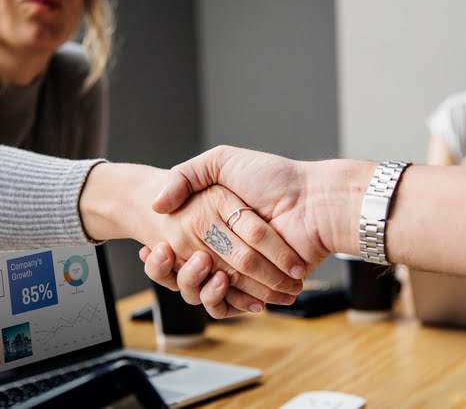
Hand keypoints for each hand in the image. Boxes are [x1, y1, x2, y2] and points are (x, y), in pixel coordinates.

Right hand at [79, 163, 305, 309]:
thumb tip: (156, 203)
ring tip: (196, 262)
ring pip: (200, 290)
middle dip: (169, 268)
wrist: (314, 201)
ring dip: (190, 282)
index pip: (175, 245)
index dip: (159, 252)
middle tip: (163, 252)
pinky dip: (217, 298)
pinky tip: (214, 280)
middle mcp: (222, 248)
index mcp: (211, 223)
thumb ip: (186, 175)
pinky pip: (228, 304)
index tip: (151, 246)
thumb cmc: (272, 177)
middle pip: (183, 271)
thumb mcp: (221, 161)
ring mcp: (239, 270)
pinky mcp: (256, 289)